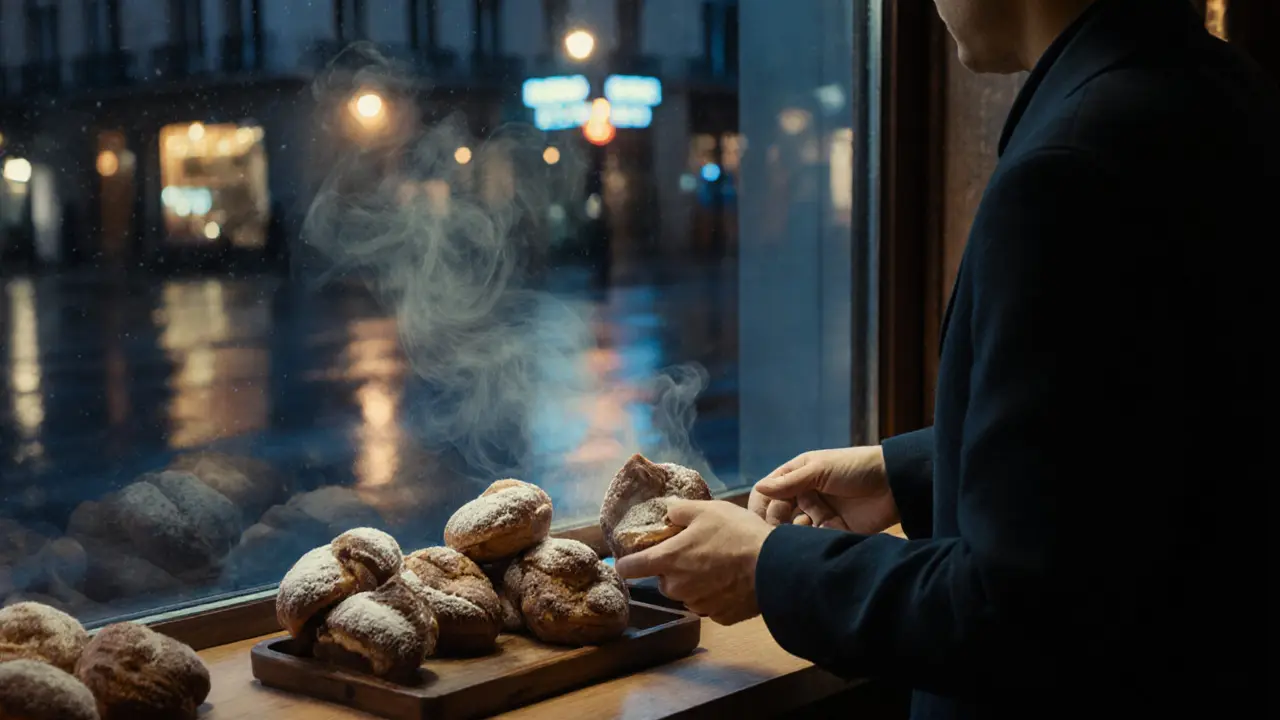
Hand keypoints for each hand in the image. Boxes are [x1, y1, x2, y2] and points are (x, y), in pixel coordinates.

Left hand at [614, 500, 772, 624]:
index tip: (628, 561)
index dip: (626, 563)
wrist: (774, 566)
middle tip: (696, 552)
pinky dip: (715, 595)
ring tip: (719, 566)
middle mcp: (677, 587)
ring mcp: (698, 604)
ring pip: (687, 594)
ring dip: (694, 583)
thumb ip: (679, 511)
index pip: (630, 568)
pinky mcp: (719, 616)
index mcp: (668, 560)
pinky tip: (731, 582)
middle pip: (664, 580)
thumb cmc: (737, 534)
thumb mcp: (707, 510)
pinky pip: (709, 605)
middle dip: (674, 569)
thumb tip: (667, 513)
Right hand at [747, 446, 898, 534]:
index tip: (761, 519)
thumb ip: (789, 482)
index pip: (767, 493)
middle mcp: (804, 497)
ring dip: (798, 532)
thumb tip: (758, 488)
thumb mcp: (820, 469)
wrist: (895, 484)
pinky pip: (815, 541)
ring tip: (811, 525)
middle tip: (785, 527)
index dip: (761, 506)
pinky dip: (815, 540)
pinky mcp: (833, 532)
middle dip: (778, 524)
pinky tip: (825, 531)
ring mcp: (818, 515)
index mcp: (796, 476)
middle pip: (777, 516)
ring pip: (794, 532)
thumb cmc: (856, 468)